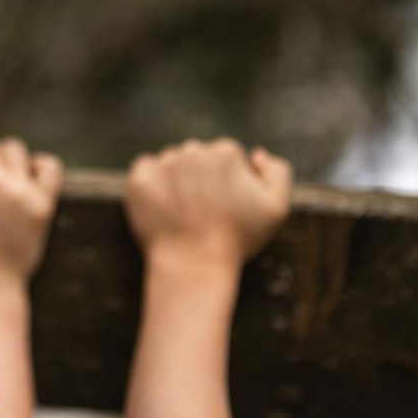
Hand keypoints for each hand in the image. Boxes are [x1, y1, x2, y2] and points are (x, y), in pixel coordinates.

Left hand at [124, 138, 292, 266]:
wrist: (193, 267)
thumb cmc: (237, 240)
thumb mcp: (276, 208)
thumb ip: (278, 172)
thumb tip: (257, 154)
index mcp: (226, 152)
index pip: (226, 158)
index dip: (228, 184)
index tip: (226, 207)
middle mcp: (193, 151)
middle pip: (197, 157)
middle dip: (201, 178)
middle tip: (204, 213)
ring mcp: (164, 164)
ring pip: (171, 162)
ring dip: (176, 180)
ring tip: (183, 214)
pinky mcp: (139, 179)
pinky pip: (145, 169)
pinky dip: (151, 184)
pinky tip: (161, 207)